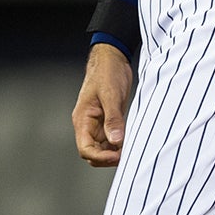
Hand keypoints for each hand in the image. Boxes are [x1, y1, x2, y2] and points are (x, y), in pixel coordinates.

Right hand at [72, 43, 133, 166]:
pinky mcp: (108, 119)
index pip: (85, 148)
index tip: (117, 155)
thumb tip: (116, 142)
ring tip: (131, 148)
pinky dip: (120, 142)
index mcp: (83, 119)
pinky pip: (112, 138)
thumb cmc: (107, 72)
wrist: (112, 57)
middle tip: (126, 154)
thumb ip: (113, 118)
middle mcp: (88, 124)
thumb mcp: (111, 94)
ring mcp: (98, 122)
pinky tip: (131, 140)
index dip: (100, 157)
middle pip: (93, 152)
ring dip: (115, 151)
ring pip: (103, 147)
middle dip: (108, 157)